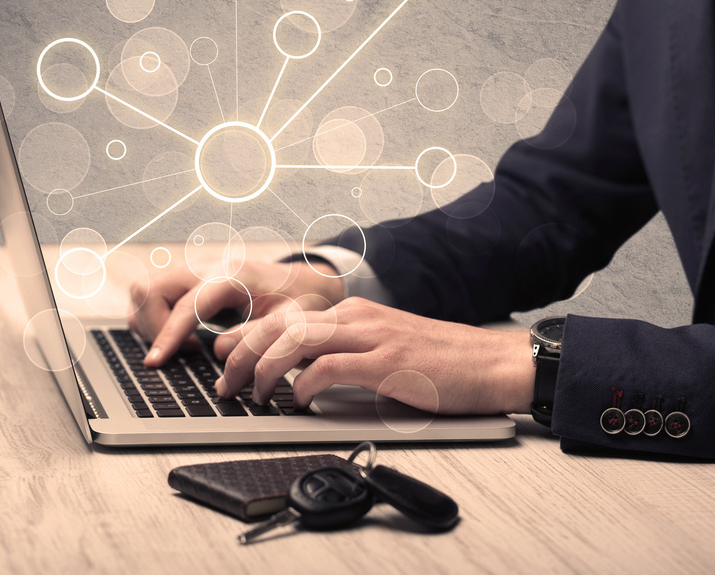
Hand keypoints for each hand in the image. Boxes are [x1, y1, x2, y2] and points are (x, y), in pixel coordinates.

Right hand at [128, 259, 343, 366]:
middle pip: (150, 290)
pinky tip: (185, 337)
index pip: (186, 304)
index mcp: (230, 275)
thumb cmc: (297, 300)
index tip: (155, 363)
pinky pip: (151, 296)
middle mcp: (205, 266)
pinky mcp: (187, 280)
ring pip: (144, 291)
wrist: (302, 281)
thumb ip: (256, 338)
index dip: (168, 335)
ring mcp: (192, 271)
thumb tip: (219, 353)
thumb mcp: (290, 322)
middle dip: (154, 327)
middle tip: (186, 352)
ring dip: (152, 323)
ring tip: (188, 346)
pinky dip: (156, 319)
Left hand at [213, 297, 534, 415]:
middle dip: (243, 353)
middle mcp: (358, 317)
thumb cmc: (441, 362)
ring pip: (297, 341)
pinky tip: (301, 401)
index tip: (224, 356)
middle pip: (281, 325)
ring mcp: (373, 337)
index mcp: (355, 313)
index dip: (247, 335)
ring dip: (266, 369)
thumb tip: (303, 375)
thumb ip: (346, 355)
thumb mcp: (385, 349)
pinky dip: (307, 385)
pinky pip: (331, 369)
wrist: (491, 363)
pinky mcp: (388, 363)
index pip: (285, 315)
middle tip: (226, 383)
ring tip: (255, 394)